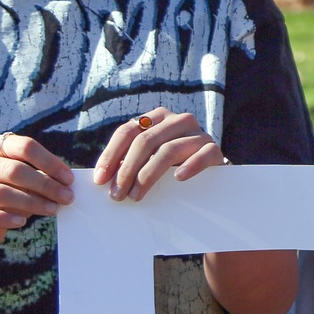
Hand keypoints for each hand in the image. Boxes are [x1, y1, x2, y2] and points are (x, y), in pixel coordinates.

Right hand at [0, 133, 77, 269]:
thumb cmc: (5, 196)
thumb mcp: (22, 182)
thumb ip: (39, 177)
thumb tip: (65, 183)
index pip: (22, 146)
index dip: (49, 162)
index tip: (69, 179)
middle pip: (13, 169)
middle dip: (45, 184)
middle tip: (66, 197)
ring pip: (0, 193)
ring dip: (31, 202)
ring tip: (52, 210)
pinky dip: (6, 218)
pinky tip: (23, 221)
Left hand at [92, 109, 223, 200]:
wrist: (212, 170)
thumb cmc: (173, 165)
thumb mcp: (149, 158)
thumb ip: (130, 161)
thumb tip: (103, 179)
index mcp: (156, 117)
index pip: (127, 131)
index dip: (111, 155)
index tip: (100, 180)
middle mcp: (177, 120)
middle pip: (145, 141)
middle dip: (126, 170)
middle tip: (117, 194)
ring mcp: (197, 133)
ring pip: (168, 150)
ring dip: (148, 175)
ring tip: (136, 196)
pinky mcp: (214, 148)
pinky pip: (202, 155)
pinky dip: (190, 166)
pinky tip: (178, 178)